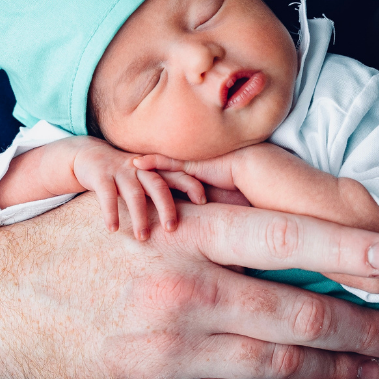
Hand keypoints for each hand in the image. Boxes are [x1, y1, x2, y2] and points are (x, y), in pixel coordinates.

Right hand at [0, 193, 378, 378]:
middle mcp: (182, 291)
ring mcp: (173, 349)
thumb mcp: (122, 198)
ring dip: (341, 371)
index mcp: (178, 232)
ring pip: (279, 364)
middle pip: (295, 314)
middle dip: (361, 328)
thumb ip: (190, 195)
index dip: (346, 251)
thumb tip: (258, 188)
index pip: (281, 238)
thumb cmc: (61, 246)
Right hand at [67, 138, 205, 239]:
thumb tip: (193, 216)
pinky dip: (110, 212)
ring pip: (134, 193)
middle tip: (172, 229)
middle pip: (158, 186)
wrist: (90, 156)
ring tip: (142, 238)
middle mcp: (141, 169)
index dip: (191, 186)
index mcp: (154, 170)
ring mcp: (120, 172)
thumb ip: (163, 190)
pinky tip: (112, 229)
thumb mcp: (145, 178)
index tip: (203, 203)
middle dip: (167, 207)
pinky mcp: (101, 176)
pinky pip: (107, 195)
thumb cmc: (124, 174)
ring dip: (139, 216)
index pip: (177, 175)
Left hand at [131, 144, 277, 195]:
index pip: (172, 168)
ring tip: (122, 163)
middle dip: (144, 163)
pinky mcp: (192, 164)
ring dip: (142, 163)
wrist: (256, 171)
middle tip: (122, 163)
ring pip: (161, 162)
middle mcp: (192, 163)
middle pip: (163, 163)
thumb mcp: (225, 196)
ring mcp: (192, 161)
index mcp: (198, 169)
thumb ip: (213, 203)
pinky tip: (135, 163)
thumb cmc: (246, 186)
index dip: (155, 168)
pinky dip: (151, 163)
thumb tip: (212, 217)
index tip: (137, 168)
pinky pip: (167, 163)